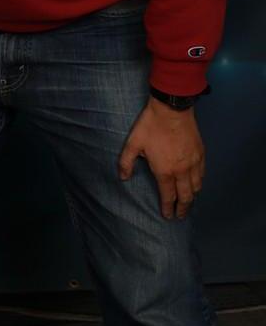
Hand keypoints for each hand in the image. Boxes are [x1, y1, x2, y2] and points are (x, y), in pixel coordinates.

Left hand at [118, 97, 204, 218]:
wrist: (172, 110)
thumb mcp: (132, 143)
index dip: (168, 208)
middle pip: (185, 196)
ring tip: (188, 201)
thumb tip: (123, 178)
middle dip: (183, 208)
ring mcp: (194, 163)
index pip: (168, 195)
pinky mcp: (201, 154)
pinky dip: (199, 183)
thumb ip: (126, 162)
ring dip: (192, 197)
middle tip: (180, 215)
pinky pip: (202, 174)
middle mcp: (182, 171)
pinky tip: (196, 183)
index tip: (167, 216)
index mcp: (165, 170)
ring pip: (196, 187)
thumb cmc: (150, 126)